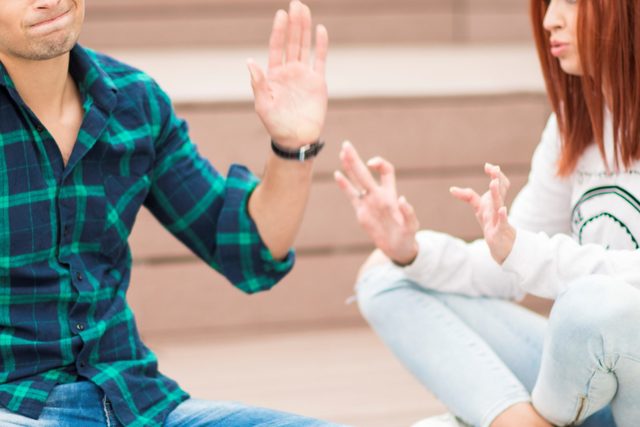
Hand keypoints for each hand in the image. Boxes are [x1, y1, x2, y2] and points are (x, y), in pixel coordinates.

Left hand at [247, 1, 328, 147]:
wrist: (296, 140)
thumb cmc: (275, 125)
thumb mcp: (262, 104)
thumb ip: (258, 83)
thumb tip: (250, 61)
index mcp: (274, 75)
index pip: (276, 47)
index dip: (279, 30)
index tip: (281, 14)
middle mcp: (289, 71)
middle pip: (292, 42)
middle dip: (293, 23)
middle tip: (296, 3)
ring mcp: (304, 75)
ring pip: (305, 46)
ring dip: (305, 28)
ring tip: (305, 10)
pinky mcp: (318, 82)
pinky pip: (320, 60)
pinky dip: (321, 45)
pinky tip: (320, 30)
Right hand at [334, 141, 419, 265]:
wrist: (397, 247)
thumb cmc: (407, 236)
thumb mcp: (411, 226)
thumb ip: (408, 213)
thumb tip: (403, 199)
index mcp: (390, 195)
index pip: (386, 171)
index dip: (379, 164)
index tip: (370, 164)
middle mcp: (378, 195)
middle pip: (365, 172)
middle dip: (355, 159)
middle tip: (346, 145)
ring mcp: (368, 202)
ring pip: (357, 180)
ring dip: (349, 167)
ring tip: (342, 152)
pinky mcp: (360, 212)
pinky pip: (351, 195)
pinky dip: (344, 185)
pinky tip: (337, 174)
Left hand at [450, 163, 515, 263]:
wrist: (502, 244)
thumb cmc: (491, 222)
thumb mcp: (479, 207)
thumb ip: (468, 196)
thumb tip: (451, 189)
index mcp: (494, 200)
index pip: (498, 184)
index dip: (494, 174)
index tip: (487, 165)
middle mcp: (497, 207)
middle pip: (499, 191)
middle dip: (497, 179)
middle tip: (493, 169)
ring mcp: (499, 218)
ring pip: (499, 204)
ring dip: (496, 193)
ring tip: (493, 183)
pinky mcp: (500, 230)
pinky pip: (502, 222)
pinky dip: (502, 216)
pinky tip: (502, 209)